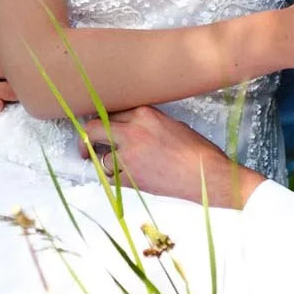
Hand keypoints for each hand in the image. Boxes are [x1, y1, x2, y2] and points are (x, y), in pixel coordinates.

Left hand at [82, 106, 262, 208]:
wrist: (207, 176)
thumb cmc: (196, 150)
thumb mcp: (171, 125)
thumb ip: (147, 123)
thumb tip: (130, 128)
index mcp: (145, 114)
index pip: (111, 113)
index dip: (104, 122)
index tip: (100, 129)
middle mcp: (133, 131)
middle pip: (93, 129)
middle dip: (87, 138)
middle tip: (86, 147)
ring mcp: (130, 156)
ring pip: (101, 158)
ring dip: (105, 163)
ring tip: (111, 166)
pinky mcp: (132, 178)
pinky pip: (112, 179)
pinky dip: (116, 180)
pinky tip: (126, 179)